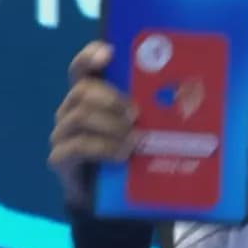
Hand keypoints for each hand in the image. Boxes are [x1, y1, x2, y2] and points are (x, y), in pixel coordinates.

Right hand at [48, 41, 137, 207]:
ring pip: (80, 116)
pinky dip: (103, 148)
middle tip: (136, 113)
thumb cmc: (129, 151)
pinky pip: (76, 146)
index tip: (109, 54)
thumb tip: (188, 95)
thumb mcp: (143, 126)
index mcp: (90, 95)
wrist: (108, 194)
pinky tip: (122, 154)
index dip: (91, 56)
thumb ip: (152, 110)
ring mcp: (63, 133)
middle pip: (82, 90)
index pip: (82, 67)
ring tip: (135, 139)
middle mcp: (71, 109)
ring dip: (111, 126)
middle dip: (110, 98)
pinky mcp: (60, 158)